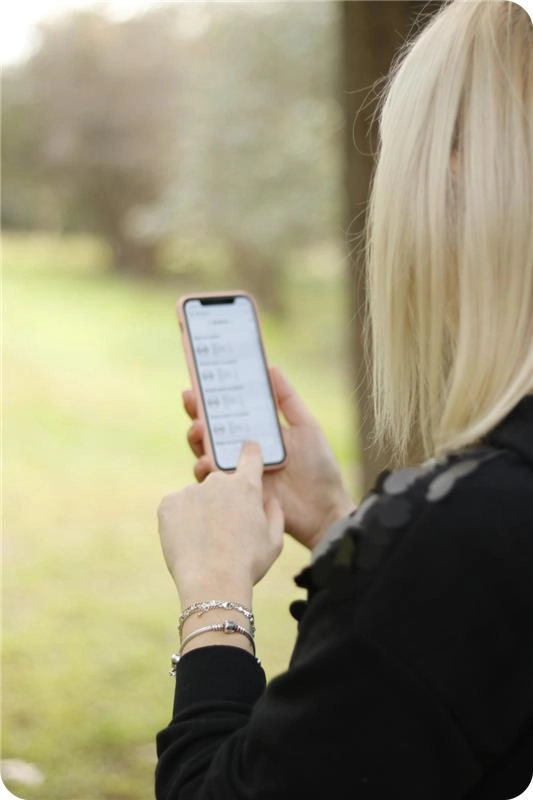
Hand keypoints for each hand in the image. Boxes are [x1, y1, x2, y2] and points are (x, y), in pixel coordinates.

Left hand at [157, 441, 283, 607]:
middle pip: (221, 484)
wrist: (212, 583)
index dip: (250, 453)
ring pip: (197, 498)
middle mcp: (218, 480)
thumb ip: (274, 513)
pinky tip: (188, 542)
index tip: (248, 451)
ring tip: (205, 544)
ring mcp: (191, 490)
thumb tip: (269, 499)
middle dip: (222, 502)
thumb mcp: (274, 542)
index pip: (250, 455)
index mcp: (246, 486)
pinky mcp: (168, 503)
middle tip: (223, 533)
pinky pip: (176, 508)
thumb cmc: (248, 564)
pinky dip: (180, 521)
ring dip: (200, 513)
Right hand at [183, 366, 355, 550]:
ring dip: (196, 439)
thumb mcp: (306, 426)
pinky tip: (208, 461)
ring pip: (205, 452)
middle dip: (196, 413)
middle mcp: (242, 450)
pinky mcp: (234, 493)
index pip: (228, 411)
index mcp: (257, 432)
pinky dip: (205, 469)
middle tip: (191, 401)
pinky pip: (212, 480)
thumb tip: (270, 367)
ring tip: (198, 429)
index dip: (211, 396)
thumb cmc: (318, 467)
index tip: (199, 380)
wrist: (324, 509)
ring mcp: (236, 472)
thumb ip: (287, 399)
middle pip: (210, 430)